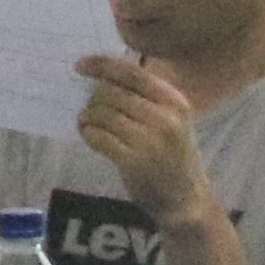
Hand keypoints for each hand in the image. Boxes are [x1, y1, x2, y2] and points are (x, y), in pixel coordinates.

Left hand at [71, 56, 209, 223]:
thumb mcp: (173, 119)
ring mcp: (150, 140)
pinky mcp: (134, 161)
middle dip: (94, 99)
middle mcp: (165, 117)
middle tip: (89, 108)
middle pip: (113, 94)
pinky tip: (89, 135)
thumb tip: (103, 76)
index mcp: (174, 101)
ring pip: (103, 115)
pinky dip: (88, 133)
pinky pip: (100, 138)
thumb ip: (147, 97)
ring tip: (86, 122)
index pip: (132, 73)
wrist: (185, 198)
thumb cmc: (174, 154)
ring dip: (88, 117)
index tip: (79, 66)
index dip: (102, 66)